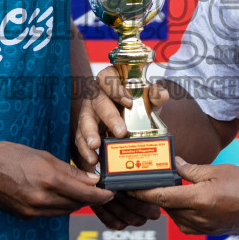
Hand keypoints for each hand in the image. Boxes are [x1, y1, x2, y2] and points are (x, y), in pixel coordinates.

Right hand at [0, 139, 113, 218]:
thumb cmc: (11, 155)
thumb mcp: (43, 156)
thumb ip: (69, 171)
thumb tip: (91, 180)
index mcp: (49, 179)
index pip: (85, 194)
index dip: (101, 196)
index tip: (110, 194)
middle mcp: (42, 198)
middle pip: (77, 204)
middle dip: (88, 198)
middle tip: (96, 190)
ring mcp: (32, 210)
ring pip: (64, 211)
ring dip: (74, 203)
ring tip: (78, 192)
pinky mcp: (25, 216)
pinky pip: (50, 214)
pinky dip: (58, 207)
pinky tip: (58, 196)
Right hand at [73, 66, 162, 229]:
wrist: (129, 117)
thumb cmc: (136, 104)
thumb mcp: (148, 98)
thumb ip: (155, 95)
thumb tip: (159, 95)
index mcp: (109, 82)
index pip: (107, 78)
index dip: (116, 89)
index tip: (129, 101)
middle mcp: (95, 96)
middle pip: (96, 103)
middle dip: (108, 118)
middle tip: (120, 133)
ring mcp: (87, 114)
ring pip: (83, 124)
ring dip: (88, 138)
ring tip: (95, 151)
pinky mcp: (83, 132)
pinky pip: (80, 141)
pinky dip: (84, 152)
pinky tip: (93, 162)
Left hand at [130, 159, 238, 235]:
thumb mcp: (216, 171)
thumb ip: (190, 170)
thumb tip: (172, 164)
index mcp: (199, 200)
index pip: (162, 198)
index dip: (142, 193)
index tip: (129, 187)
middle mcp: (199, 218)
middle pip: (166, 208)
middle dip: (157, 195)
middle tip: (149, 181)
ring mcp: (204, 228)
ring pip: (175, 217)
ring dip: (170, 204)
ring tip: (170, 188)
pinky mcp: (209, 232)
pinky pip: (186, 224)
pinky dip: (181, 212)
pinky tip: (186, 200)